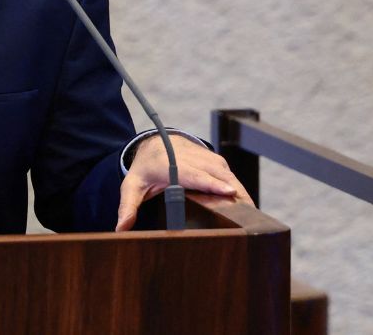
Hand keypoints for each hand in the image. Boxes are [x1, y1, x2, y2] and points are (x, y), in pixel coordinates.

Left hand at [115, 135, 253, 230]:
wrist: (155, 143)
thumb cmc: (144, 169)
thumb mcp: (132, 186)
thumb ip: (127, 206)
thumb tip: (121, 228)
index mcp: (170, 164)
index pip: (193, 174)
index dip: (212, 183)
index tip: (229, 191)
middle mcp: (191, 158)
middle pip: (216, 175)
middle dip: (233, 192)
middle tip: (248, 213)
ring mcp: (206, 157)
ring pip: (227, 174)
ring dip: (240, 192)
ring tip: (252, 215)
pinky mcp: (216, 161)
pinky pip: (230, 175)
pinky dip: (239, 188)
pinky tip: (246, 206)